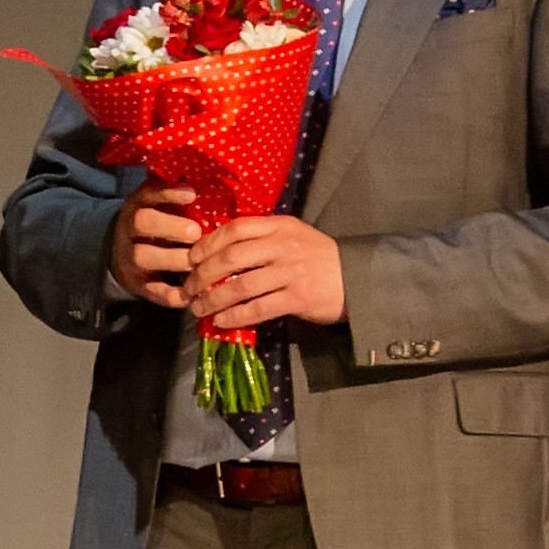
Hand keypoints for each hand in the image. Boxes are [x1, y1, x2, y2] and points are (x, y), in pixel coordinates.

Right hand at [107, 183, 197, 309]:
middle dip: (171, 227)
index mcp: (138, 205)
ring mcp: (132, 258)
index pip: (148, 192)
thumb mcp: (158, 204)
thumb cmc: (155, 222)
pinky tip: (193, 292)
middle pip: (143, 223)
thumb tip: (213, 185)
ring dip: (174, 259)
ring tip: (198, 261)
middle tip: (195, 232)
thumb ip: (178, 196)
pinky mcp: (139, 285)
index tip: (191, 194)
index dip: (169, 193)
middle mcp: (130, 229)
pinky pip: (155, 291)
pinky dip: (174, 295)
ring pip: (145, 257)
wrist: (118, 252)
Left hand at [187, 213, 344, 330]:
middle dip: (202, 274)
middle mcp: (284, 246)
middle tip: (188, 288)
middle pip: (231, 257)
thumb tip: (216, 251)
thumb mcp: (292, 237)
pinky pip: (258, 308)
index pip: (235, 229)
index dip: (207, 244)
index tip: (190, 259)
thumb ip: (260, 239)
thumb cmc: (318, 258)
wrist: (359, 277)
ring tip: (199, 308)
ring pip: (241, 285)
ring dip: (213, 299)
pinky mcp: (298, 297)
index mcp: (279, 227)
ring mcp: (291, 272)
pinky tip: (221, 321)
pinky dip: (235, 316)